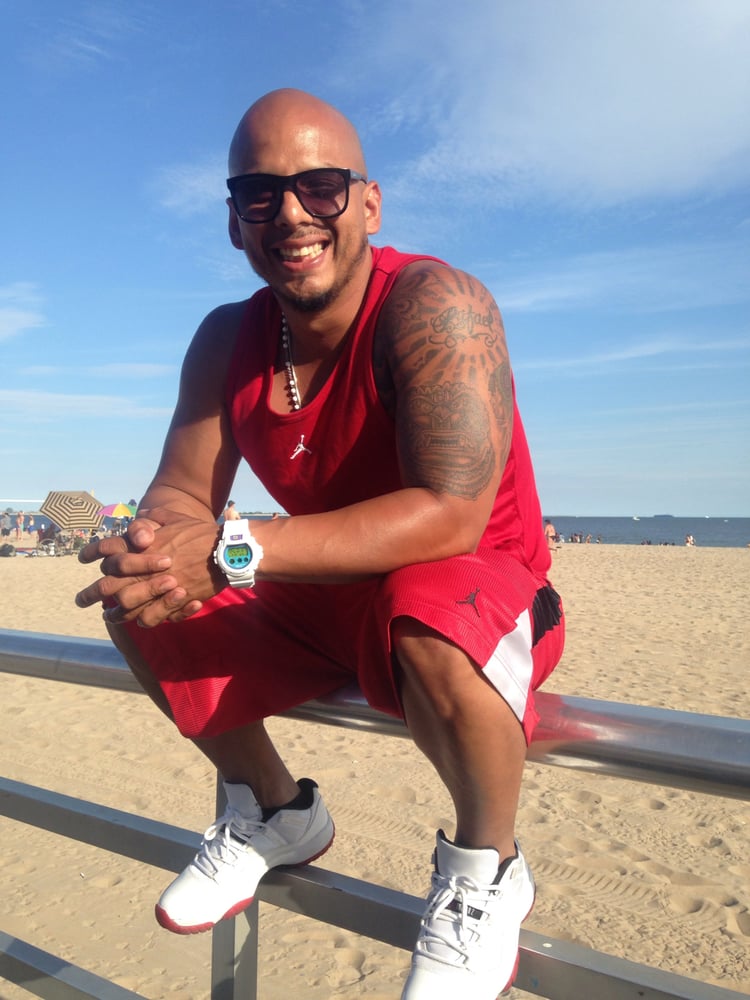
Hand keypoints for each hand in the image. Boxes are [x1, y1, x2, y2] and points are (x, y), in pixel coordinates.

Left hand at [75, 508, 222, 626]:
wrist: (227, 551)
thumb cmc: (202, 534)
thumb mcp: (177, 519)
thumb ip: (156, 517)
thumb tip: (143, 514)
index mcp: (143, 547)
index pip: (109, 550)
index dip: (92, 553)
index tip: (82, 558)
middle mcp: (146, 569)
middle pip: (110, 587)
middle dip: (91, 594)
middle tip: (80, 600)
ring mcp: (159, 588)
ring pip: (127, 607)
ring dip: (116, 614)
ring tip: (109, 616)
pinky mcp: (174, 602)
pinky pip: (152, 618)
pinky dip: (144, 620)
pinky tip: (139, 621)